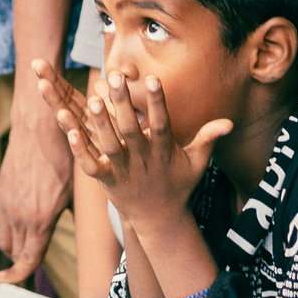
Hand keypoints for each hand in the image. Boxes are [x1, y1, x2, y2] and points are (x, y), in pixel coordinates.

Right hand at [0, 75, 75, 285]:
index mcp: (40, 221)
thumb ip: (67, 217)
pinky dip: (4, 226)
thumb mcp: (74, 192)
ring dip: (13, 244)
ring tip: (29, 238)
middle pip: (13, 253)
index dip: (15, 277)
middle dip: (21, 259)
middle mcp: (19, 217)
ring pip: (3, 239)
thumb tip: (77, 233)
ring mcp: (6, 204)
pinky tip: (16, 219)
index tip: (3, 281)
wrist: (40, 126)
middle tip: (33, 257)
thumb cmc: (65, 157)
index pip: (25, 262)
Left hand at [54, 63, 228, 227]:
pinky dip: (80, 150)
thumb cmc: (178, 184)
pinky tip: (69, 130)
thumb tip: (229, 122)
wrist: (159, 220)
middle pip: (131, 130)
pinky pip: (91, 166)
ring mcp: (123, 171)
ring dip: (101, 123)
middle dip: (123, 104)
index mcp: (163, 151)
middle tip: (113, 77)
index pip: (162, 124)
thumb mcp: (196, 163)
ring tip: (92, 98)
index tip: (153, 78)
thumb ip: (207, 139)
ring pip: (110, 145)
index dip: (158, 103)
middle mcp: (142, 160)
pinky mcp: (106, 181)